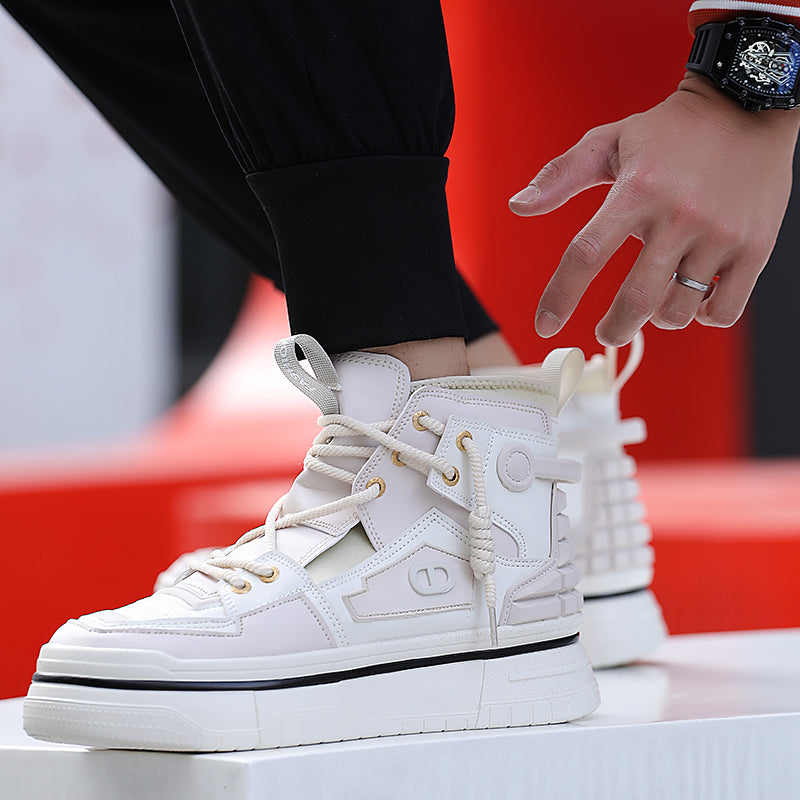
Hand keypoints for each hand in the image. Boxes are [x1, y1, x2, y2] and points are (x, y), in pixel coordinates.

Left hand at [509, 74, 799, 345]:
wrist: (749, 104)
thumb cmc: (670, 131)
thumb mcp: (609, 141)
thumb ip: (560, 176)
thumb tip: (517, 206)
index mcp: (637, 190)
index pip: (586, 254)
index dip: (560, 297)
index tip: (545, 326)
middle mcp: (679, 215)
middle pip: (635, 301)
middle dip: (613, 329)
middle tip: (605, 332)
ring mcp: (720, 234)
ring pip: (678, 311)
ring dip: (657, 320)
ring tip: (654, 304)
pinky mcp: (755, 247)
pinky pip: (723, 311)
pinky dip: (703, 316)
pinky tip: (694, 299)